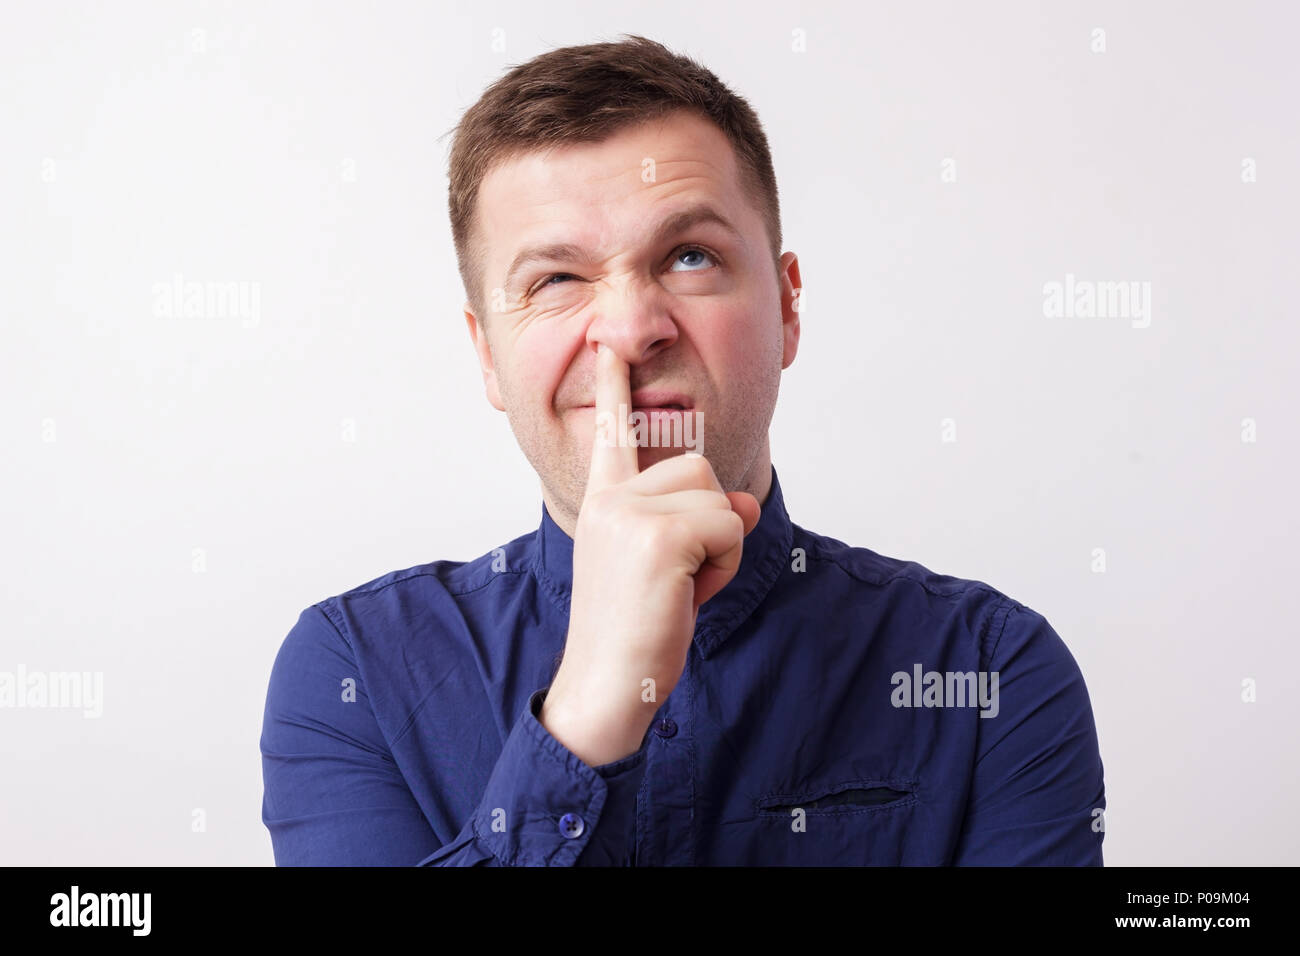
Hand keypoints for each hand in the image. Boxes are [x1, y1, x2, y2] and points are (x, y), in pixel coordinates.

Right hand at [539, 344, 759, 765]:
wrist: (607, 684)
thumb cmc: (634, 628)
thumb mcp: (669, 565)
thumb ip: (701, 523)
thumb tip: (744, 502)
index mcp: (604, 501)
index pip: (613, 433)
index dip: (614, 388)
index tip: (605, 345)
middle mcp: (612, 498)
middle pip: (701, 470)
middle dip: (711, 523)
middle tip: (678, 576)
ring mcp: (631, 513)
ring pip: (720, 500)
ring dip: (719, 548)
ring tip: (680, 587)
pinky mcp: (659, 536)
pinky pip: (729, 528)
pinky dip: (723, 567)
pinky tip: (686, 595)